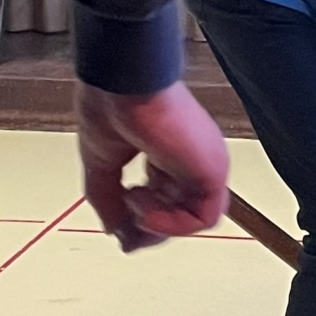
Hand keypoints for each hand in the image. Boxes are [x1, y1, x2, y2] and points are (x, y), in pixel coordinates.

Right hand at [76, 80, 228, 251]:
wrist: (122, 83)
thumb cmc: (113, 105)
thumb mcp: (103, 165)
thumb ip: (108, 200)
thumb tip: (114, 231)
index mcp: (171, 152)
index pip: (169, 198)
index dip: (147, 218)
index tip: (123, 227)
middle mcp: (193, 159)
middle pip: (182, 212)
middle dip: (152, 227)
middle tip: (127, 227)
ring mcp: (205, 164)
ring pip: (194, 218)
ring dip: (158, 221)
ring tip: (131, 197)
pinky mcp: (212, 170)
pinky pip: (204, 218)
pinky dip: (173, 223)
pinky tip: (144, 205)